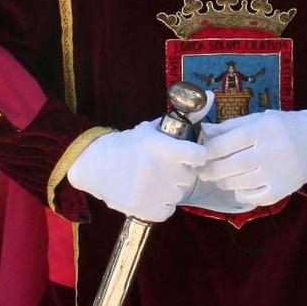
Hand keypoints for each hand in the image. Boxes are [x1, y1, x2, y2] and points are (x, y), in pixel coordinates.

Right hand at [65, 119, 205, 221]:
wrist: (96, 164)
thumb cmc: (131, 144)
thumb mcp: (156, 127)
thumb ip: (187, 116)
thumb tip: (210, 95)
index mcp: (161, 146)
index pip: (199, 156)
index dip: (195, 156)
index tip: (186, 155)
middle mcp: (157, 170)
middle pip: (189, 176)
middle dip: (180, 172)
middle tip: (163, 167)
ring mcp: (150, 192)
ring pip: (178, 194)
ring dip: (170, 189)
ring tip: (153, 180)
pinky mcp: (144, 209)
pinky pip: (167, 210)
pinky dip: (160, 205)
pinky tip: (148, 193)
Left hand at [195, 109, 306, 210]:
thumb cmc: (284, 127)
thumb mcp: (260, 119)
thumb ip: (232, 126)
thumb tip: (205, 131)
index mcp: (265, 129)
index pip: (231, 141)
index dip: (211, 149)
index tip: (201, 153)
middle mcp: (273, 151)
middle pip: (234, 165)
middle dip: (213, 170)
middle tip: (204, 172)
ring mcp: (279, 173)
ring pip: (241, 183)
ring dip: (225, 182)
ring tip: (220, 178)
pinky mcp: (283, 190)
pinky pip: (254, 197)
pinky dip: (241, 194)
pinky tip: (240, 188)